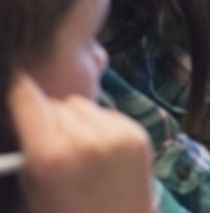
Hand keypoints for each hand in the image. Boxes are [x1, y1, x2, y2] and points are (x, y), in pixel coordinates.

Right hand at [7, 73, 153, 212]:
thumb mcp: (34, 186)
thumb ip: (30, 147)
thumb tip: (26, 112)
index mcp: (50, 154)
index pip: (28, 98)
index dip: (18, 89)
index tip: (15, 80)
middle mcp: (84, 138)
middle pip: (57, 104)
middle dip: (50, 118)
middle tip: (50, 140)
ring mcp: (115, 133)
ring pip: (83, 105)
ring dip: (75, 119)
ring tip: (77, 147)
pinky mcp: (137, 132)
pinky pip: (108, 114)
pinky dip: (100, 125)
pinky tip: (100, 150)